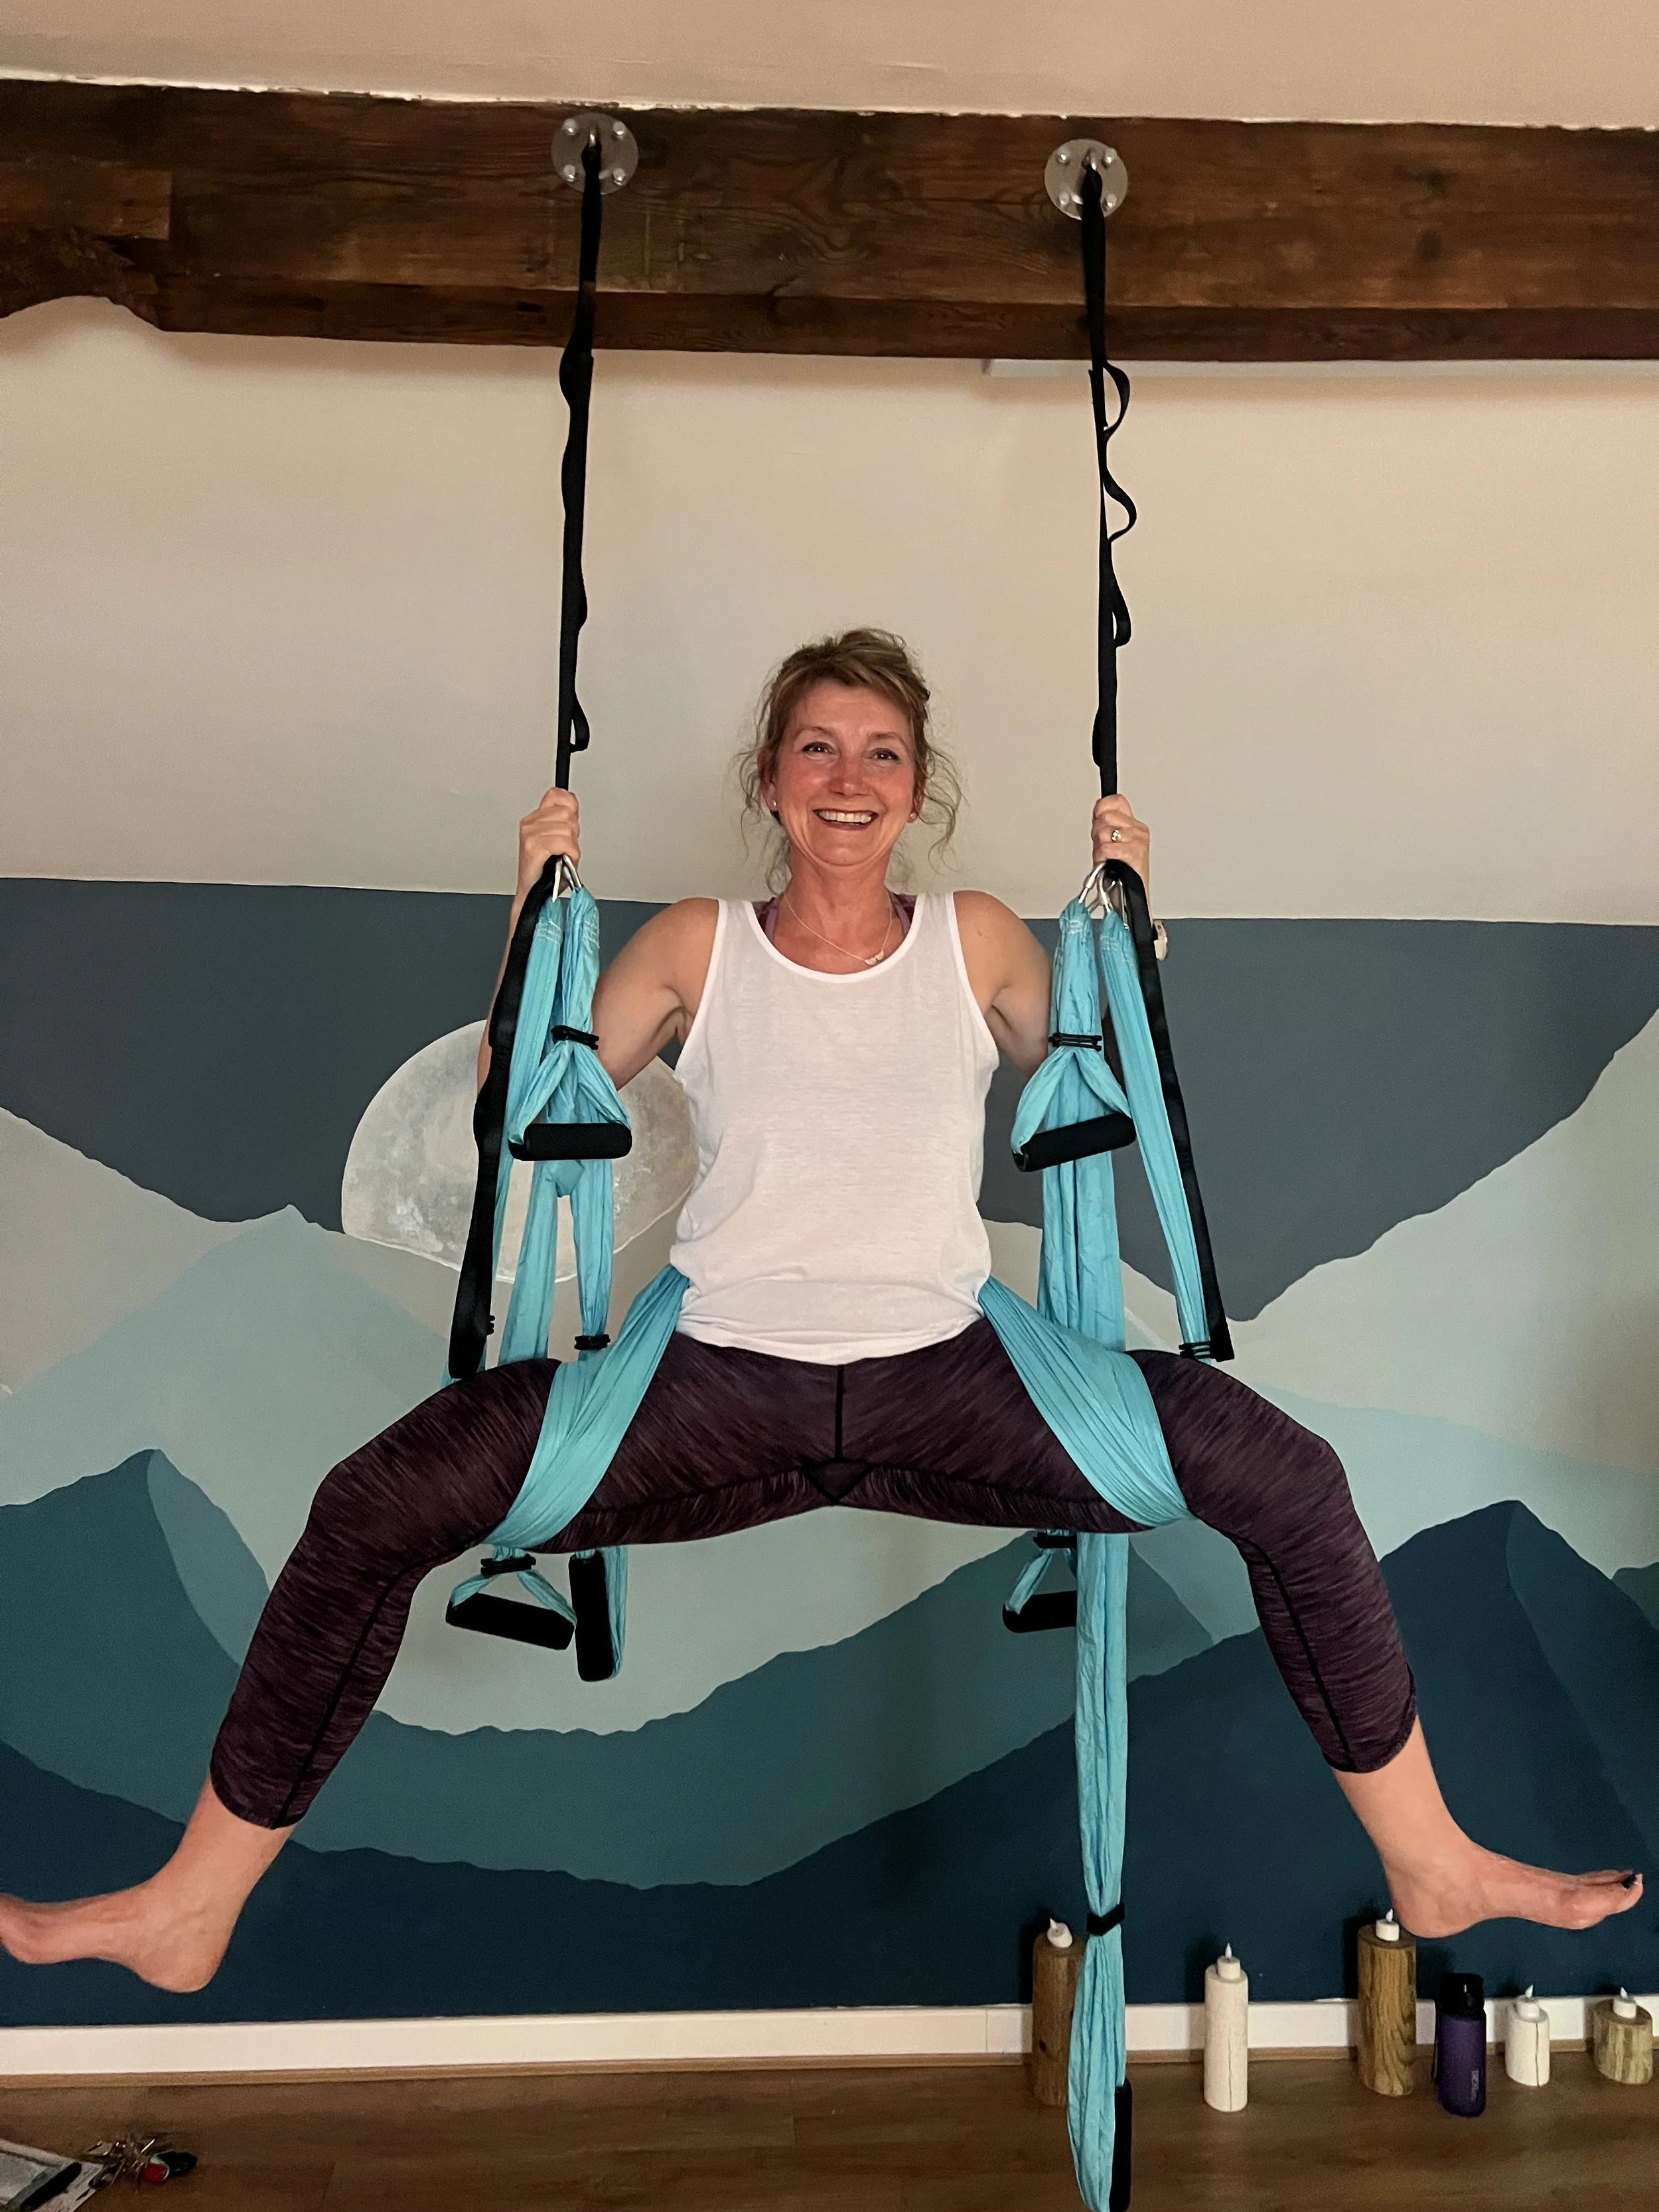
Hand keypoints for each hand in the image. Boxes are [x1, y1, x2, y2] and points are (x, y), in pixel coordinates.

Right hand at [516, 787, 579, 904]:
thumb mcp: (560, 842)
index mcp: (534, 819)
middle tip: (565, 849)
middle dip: (574, 833)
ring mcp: (530, 834)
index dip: (570, 807)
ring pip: (568, 829)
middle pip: (568, 814)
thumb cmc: (546, 873)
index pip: (557, 795)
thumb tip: (573, 810)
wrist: (533, 894)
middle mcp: (530, 824)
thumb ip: (566, 823)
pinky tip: (564, 860)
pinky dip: (570, 854)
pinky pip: (563, 842)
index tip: (571, 822)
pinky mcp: (533, 846)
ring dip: (572, 847)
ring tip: (563, 857)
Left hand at [1091, 793, 1150, 896]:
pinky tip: (1108, 864)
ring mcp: (1138, 840)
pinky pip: (1107, 847)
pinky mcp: (1135, 852)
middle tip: (1103, 848)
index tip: (1098, 822)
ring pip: (1103, 831)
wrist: (1130, 897)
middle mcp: (1138, 830)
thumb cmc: (1120, 874)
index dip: (1101, 809)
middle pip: (1104, 816)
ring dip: (1099, 848)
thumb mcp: (1109, 844)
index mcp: (1133, 825)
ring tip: (1106, 858)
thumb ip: (1104, 825)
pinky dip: (1102, 858)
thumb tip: (1098, 810)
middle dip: (1097, 834)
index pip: (1116, 800)